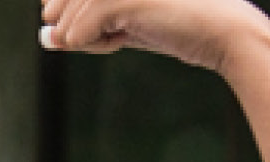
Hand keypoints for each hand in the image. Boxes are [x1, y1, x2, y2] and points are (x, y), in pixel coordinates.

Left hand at [37, 0, 269, 73]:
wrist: (224, 33)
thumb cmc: (176, 27)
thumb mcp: (124, 25)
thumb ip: (85, 27)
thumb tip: (45, 37)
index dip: (71, 16)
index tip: (110, 25)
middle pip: (54, 6)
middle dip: (76, 29)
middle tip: (117, 33)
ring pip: (62, 22)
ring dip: (89, 40)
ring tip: (125, 35)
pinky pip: (74, 34)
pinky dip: (94, 46)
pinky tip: (124, 40)